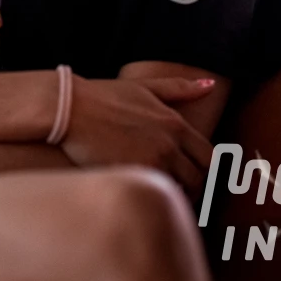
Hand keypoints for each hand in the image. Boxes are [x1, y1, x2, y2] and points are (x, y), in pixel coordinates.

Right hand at [56, 75, 215, 195]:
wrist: (69, 107)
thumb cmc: (103, 96)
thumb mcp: (143, 87)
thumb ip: (178, 88)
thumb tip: (210, 85)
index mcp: (175, 123)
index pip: (209, 157)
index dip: (203, 169)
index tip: (192, 174)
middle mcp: (169, 144)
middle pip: (197, 178)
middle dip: (192, 187)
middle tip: (178, 190)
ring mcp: (152, 160)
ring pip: (178, 190)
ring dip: (173, 193)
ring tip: (159, 192)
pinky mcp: (133, 173)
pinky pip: (154, 193)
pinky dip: (153, 195)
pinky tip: (141, 191)